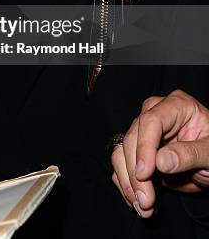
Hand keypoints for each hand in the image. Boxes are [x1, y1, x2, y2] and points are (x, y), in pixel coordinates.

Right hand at [111, 90, 208, 217]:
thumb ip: (190, 154)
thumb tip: (160, 161)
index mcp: (176, 106)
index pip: (151, 121)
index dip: (144, 146)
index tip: (144, 172)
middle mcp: (155, 115)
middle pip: (132, 137)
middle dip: (135, 171)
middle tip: (146, 198)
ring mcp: (144, 133)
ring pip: (122, 151)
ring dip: (128, 180)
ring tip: (143, 204)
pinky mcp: (137, 151)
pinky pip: (121, 164)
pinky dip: (126, 184)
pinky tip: (138, 201)